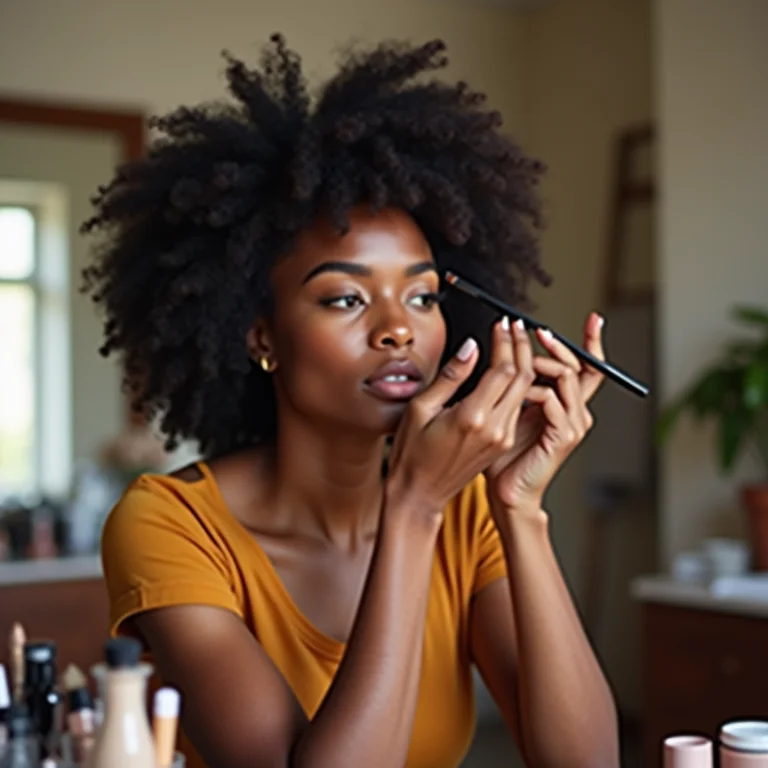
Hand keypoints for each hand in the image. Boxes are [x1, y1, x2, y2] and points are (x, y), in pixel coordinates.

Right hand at [386, 317, 534, 519]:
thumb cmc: (412, 454)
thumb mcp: (421, 408)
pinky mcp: (503, 444)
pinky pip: (518, 408)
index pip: (502, 370)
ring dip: (525, 365)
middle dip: (522, 348)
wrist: (419, 494)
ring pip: (525, 393)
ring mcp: (502, 439)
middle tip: (516, 327)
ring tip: (517, 343)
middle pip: (522, 378)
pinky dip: (520, 386)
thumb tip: (471, 347)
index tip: (503, 324)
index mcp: (472, 418)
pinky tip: (513, 372)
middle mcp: (494, 429)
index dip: (506, 342)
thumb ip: (451, 376)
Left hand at [485, 312, 605, 511]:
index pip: (586, 366)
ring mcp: (571, 424)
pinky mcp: (562, 437)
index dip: (591, 342)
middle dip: (558, 345)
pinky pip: (552, 401)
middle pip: (579, 366)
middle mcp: (574, 411)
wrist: (505, 491)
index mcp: (564, 403)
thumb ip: (515, 383)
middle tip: (536, 330)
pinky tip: (517, 392)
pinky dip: (534, 390)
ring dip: (542, 363)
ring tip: (520, 362)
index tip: (593, 318)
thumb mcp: (508, 408)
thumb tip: (510, 350)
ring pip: (567, 378)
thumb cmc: (503, 454)